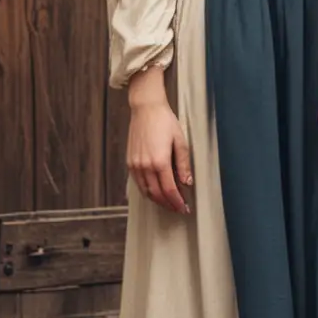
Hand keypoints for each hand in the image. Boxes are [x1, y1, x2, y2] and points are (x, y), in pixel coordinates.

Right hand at [126, 90, 192, 214]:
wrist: (146, 109)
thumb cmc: (165, 121)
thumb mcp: (180, 141)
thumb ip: (183, 164)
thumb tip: (187, 182)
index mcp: (159, 161)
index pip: (169, 190)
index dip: (177, 202)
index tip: (184, 208)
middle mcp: (145, 166)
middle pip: (157, 194)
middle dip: (168, 204)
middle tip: (178, 208)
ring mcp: (135, 165)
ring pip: (146, 191)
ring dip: (157, 200)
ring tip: (168, 202)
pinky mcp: (129, 162)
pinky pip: (138, 183)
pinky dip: (147, 191)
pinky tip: (155, 191)